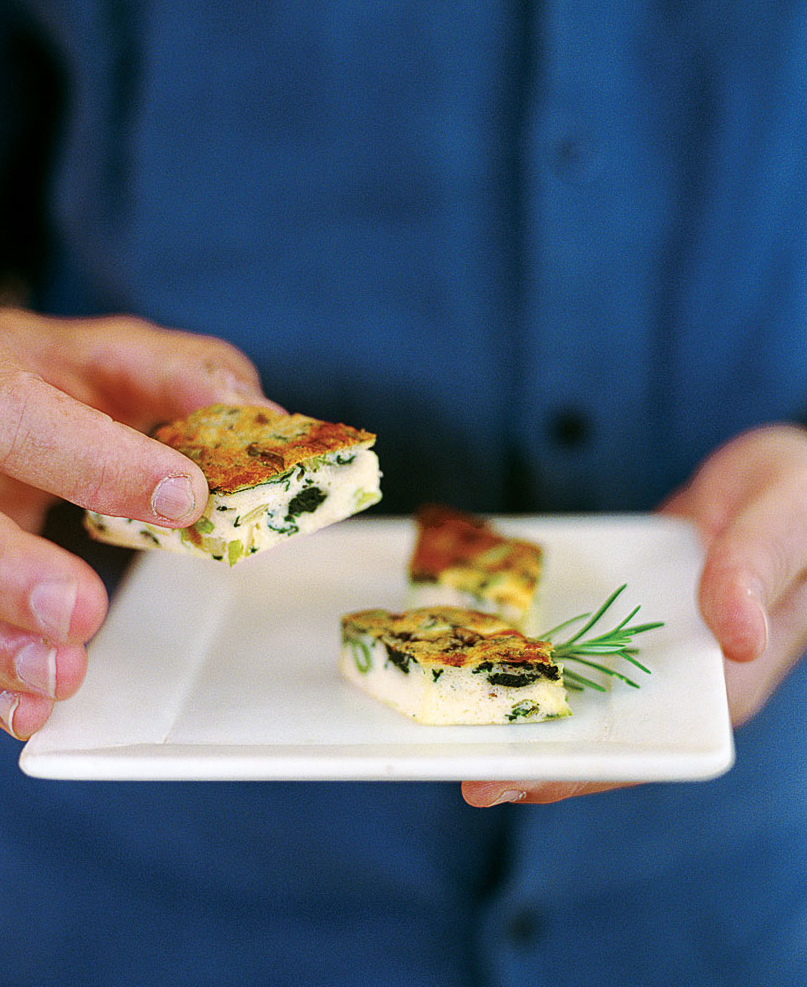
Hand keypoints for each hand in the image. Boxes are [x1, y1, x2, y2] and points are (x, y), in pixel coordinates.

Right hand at [0, 307, 276, 739]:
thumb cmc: (73, 379)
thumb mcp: (129, 358)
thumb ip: (191, 380)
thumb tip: (268, 416)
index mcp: (2, 378)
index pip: (24, 414)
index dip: (98, 461)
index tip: (185, 500)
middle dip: (13, 571)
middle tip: (80, 612)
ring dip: (3, 639)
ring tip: (58, 674)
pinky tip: (32, 704)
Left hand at [462, 424, 806, 806]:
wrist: (785, 472)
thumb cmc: (801, 494)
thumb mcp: (787, 519)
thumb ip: (759, 569)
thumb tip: (737, 639)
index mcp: (732, 675)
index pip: (655, 743)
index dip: (589, 770)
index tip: (522, 784)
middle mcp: (685, 672)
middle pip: (606, 728)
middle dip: (539, 751)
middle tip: (464, 772)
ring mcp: (653, 643)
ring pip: (585, 687)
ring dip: (527, 704)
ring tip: (457, 722)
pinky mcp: (628, 611)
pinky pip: (580, 636)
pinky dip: (537, 646)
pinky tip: (486, 647)